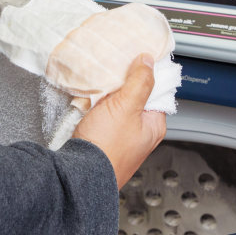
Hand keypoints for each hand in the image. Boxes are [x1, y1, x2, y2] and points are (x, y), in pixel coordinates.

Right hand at [72, 54, 166, 188]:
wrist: (78, 173)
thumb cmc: (106, 148)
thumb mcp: (126, 106)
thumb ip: (140, 82)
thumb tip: (148, 62)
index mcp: (154, 126)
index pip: (157, 91)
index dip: (146, 75)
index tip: (136, 61)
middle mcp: (140, 133)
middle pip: (136, 97)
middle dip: (124, 85)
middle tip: (114, 75)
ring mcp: (122, 137)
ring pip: (118, 106)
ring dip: (109, 96)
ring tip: (100, 88)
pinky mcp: (104, 140)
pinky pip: (104, 116)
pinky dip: (98, 107)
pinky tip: (91, 103)